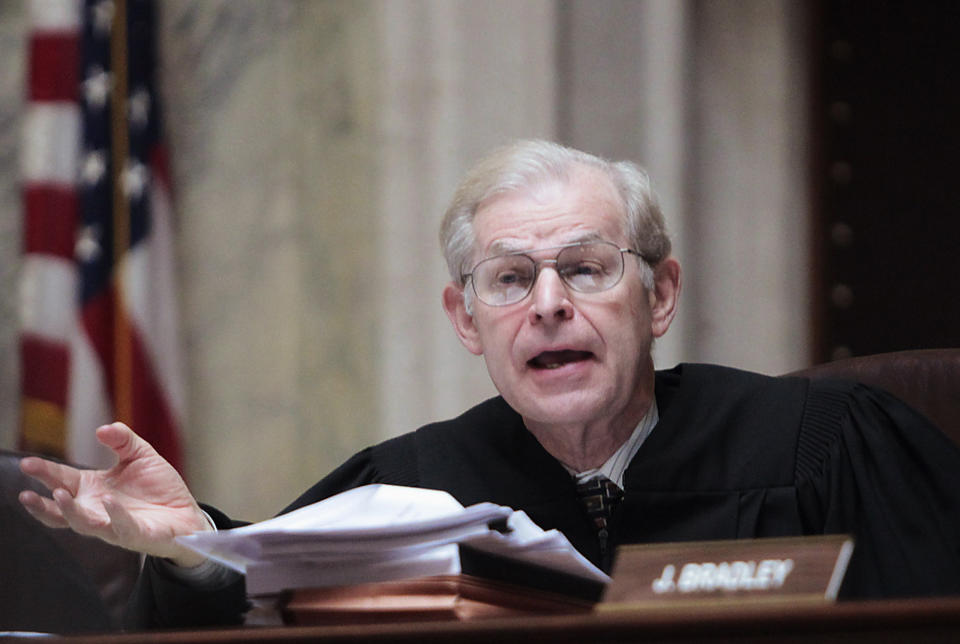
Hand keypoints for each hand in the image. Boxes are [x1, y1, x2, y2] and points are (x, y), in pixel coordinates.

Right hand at [18, 422, 211, 566]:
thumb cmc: (158, 488)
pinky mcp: (135, 535)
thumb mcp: (141, 456)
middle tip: (26, 492)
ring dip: (70, 511)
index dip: (44, 473)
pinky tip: (109, 501)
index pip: (61, 480)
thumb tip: (102, 429)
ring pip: (84, 524)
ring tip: (58, 494)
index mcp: (93, 489)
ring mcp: (113, 525)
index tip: (27, 463)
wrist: (186, 513)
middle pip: (61, 510)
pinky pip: (121, 527)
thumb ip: (122, 440)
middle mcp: (97, 510)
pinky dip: (114, 514)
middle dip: (42, 503)